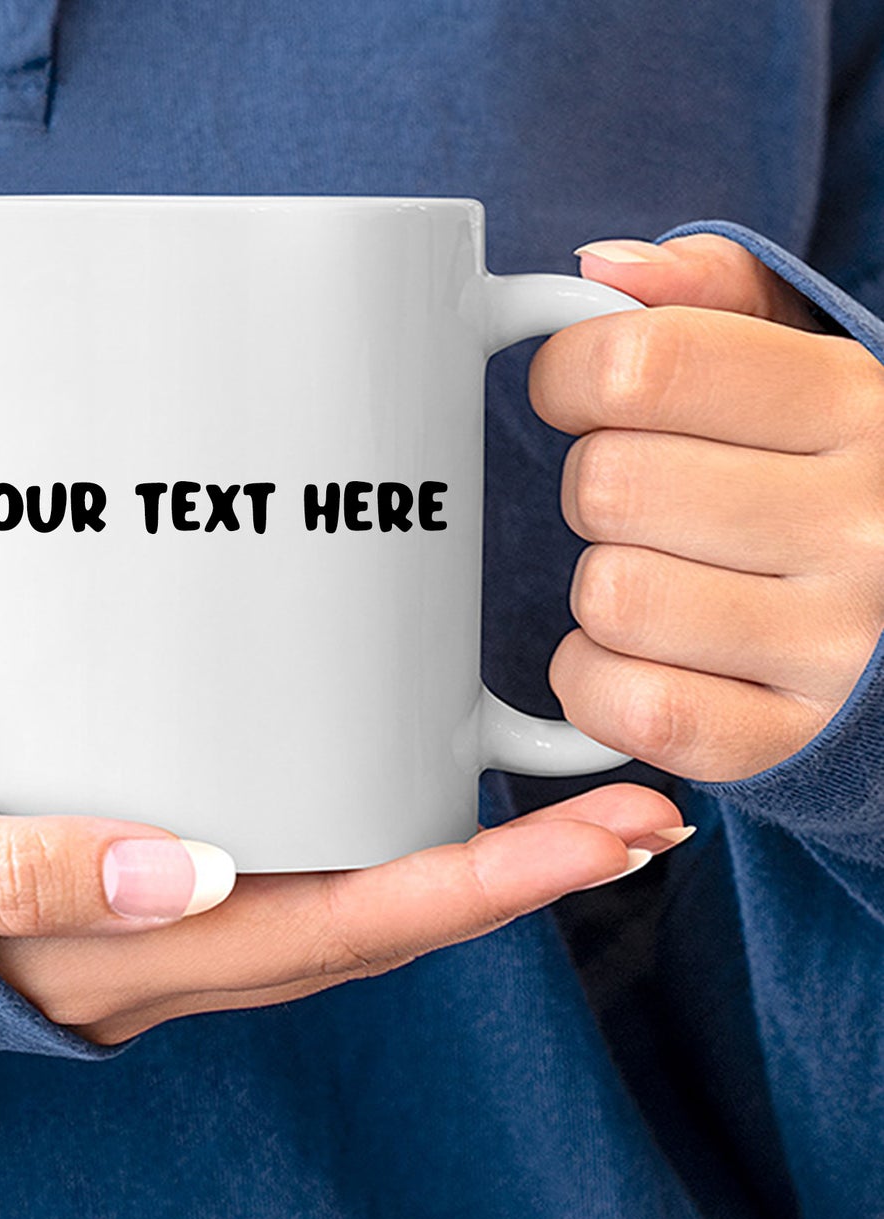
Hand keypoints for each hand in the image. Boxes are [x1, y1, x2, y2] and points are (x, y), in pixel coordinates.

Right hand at [0, 787, 689, 1043]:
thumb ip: (41, 877)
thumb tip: (182, 862)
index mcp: (154, 962)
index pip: (358, 927)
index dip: (490, 886)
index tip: (605, 841)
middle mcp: (195, 956)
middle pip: (391, 922)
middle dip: (519, 877)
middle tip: (632, 812)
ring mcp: (190, 927)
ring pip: (358, 900)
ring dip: (468, 862)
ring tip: (560, 803)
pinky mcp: (173, 888)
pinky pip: (304, 867)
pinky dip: (381, 837)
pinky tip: (404, 781)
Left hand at [530, 234, 883, 780]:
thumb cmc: (835, 485)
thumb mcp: (809, 369)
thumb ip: (712, 301)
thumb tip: (601, 271)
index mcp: (858, 405)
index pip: (643, 366)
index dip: (569, 375)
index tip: (578, 393)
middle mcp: (864, 523)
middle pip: (608, 485)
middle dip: (591, 488)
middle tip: (638, 501)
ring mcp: (834, 645)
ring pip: (610, 596)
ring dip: (599, 590)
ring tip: (659, 579)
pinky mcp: (786, 743)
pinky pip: (622, 703)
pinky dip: (595, 682)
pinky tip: (640, 658)